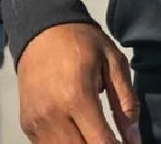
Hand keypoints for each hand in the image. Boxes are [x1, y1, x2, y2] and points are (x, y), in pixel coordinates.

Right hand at [17, 22, 140, 143]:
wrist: (43, 29)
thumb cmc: (80, 42)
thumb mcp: (113, 62)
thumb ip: (126, 102)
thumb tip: (134, 138)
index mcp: (77, 96)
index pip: (100, 143)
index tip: (127, 143)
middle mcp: (53, 114)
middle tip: (113, 138)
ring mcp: (36, 122)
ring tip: (96, 135)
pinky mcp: (27, 125)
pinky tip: (79, 133)